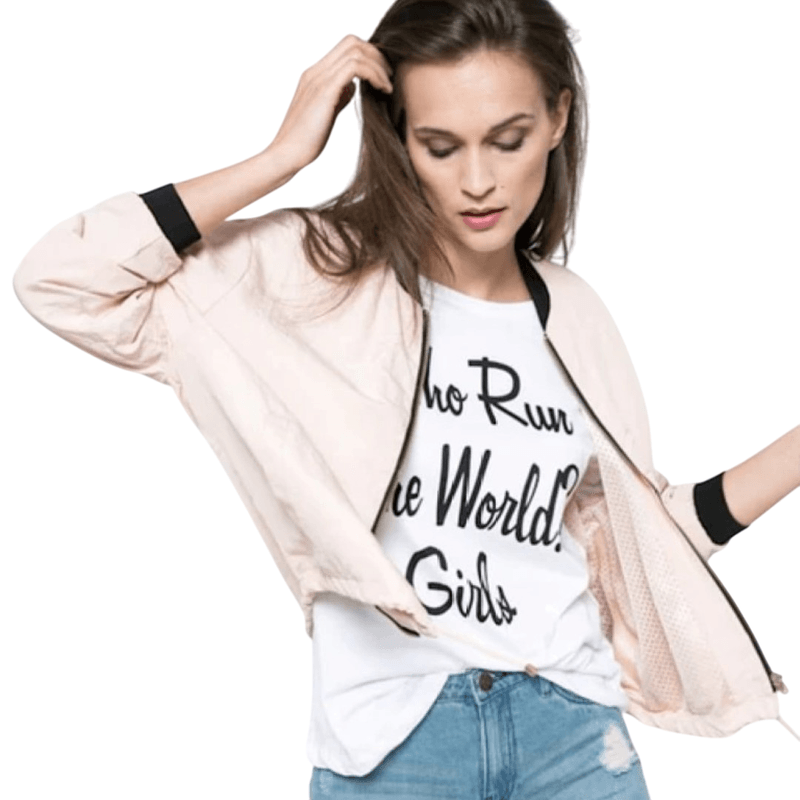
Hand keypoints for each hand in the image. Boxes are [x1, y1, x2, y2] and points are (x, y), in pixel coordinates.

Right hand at [269, 34, 393, 171]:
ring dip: (378, 66)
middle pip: (352, 42)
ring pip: (355, 51)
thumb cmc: (305, 141)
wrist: (286, 154)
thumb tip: (353, 87)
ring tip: (388, 86)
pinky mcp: (325, 91)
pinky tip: (381, 90)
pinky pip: (354, 68)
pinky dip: (373, 74)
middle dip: (377, 55)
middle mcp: (316, 71)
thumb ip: (339, 96)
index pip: (346, 47)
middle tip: (389, 77)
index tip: (382, 75)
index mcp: (315, 75)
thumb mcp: (326, 113)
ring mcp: (319, 79)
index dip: (368, 55)